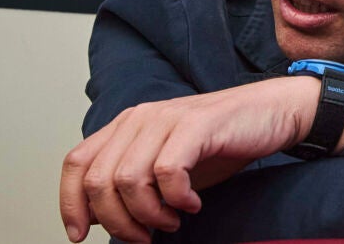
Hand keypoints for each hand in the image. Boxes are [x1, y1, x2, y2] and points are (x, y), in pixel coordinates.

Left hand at [59, 78, 343, 242]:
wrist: (272, 112)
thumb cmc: (221, 142)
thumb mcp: (168, 165)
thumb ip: (134, 183)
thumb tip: (99, 219)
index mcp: (127, 125)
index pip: (76, 164)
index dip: (70, 204)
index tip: (82, 234)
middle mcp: (140, 117)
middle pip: (98, 180)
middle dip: (118, 221)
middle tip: (146, 236)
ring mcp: (167, 119)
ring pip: (128, 181)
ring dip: (148, 214)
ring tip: (172, 220)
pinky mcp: (196, 126)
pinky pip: (167, 173)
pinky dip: (177, 199)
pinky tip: (193, 204)